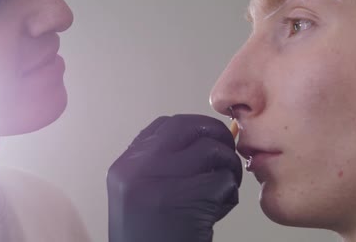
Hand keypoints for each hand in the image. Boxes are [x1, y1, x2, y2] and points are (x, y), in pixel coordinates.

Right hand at [107, 114, 241, 241]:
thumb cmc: (151, 238)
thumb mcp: (140, 195)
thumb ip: (161, 166)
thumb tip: (203, 139)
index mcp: (125, 166)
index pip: (164, 125)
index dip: (193, 127)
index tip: (207, 139)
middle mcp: (136, 169)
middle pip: (188, 126)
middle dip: (216, 135)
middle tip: (228, 152)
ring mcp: (158, 184)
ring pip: (211, 151)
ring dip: (229, 167)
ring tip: (227, 185)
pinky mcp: (183, 203)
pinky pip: (221, 181)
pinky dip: (229, 193)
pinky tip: (220, 209)